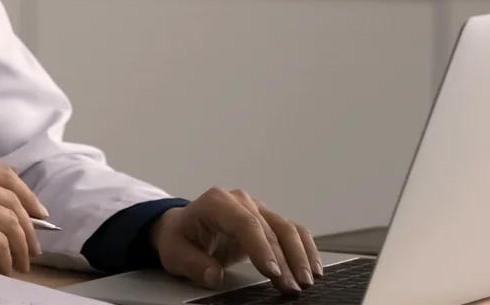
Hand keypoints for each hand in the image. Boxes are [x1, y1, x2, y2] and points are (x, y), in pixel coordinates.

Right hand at [0, 152, 48, 278]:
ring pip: (9, 218)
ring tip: (23, 263)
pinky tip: (4, 268)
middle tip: (35, 245)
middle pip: (10, 195)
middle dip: (29, 223)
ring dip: (21, 244)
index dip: (26, 194)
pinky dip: (6, 257)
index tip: (38, 214)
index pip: (1, 173)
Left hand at [149, 187, 323, 293]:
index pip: (245, 223)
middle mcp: (240, 200)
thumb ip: (194, 263)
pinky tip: (313, 268)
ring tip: (306, 281)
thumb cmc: (180, 237)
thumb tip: (214, 275)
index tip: (273, 272)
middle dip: (284, 261)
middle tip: (292, 287)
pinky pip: (293, 231)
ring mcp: (257, 208)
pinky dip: (306, 248)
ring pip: (287, 228)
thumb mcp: (176, 252)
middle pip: (270, 229)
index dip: (261, 248)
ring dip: (300, 256)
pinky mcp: (268, 220)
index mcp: (216, 202)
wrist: (183, 228)